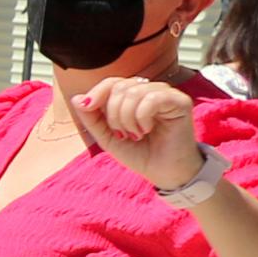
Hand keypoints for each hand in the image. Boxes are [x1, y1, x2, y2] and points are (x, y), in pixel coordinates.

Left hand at [77, 76, 205, 192]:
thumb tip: (77, 98)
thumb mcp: (107, 137)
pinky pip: (152, 98)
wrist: (164, 173)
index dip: (97, 93)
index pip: (112, 83)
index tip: (88, 108)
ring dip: (127, 118)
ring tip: (135, 134)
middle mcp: (151, 91)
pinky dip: (142, 116)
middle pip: (120, 86)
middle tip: (122, 134)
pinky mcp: (180, 102)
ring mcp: (167, 95)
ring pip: (134, 92)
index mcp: (134, 97)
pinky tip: (146, 130)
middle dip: (113, 113)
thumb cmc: (140, 154)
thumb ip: (92, 118)